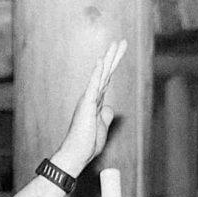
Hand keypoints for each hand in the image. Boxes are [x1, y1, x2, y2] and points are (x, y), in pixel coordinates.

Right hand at [52, 39, 126, 173]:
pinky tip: (101, 62)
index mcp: (95, 102)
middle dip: (114, 57)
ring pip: (101, 75)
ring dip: (108, 59)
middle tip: (121, 42)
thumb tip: (108, 107)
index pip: (106, 79)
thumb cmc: (86, 144)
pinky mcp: (86, 106)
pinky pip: (93, 86)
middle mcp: (91, 98)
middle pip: (105, 73)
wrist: (76, 155)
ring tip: (115, 44)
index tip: (118, 52)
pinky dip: (97, 73)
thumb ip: (105, 115)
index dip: (113, 66)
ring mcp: (88, 100)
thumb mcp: (101, 127)